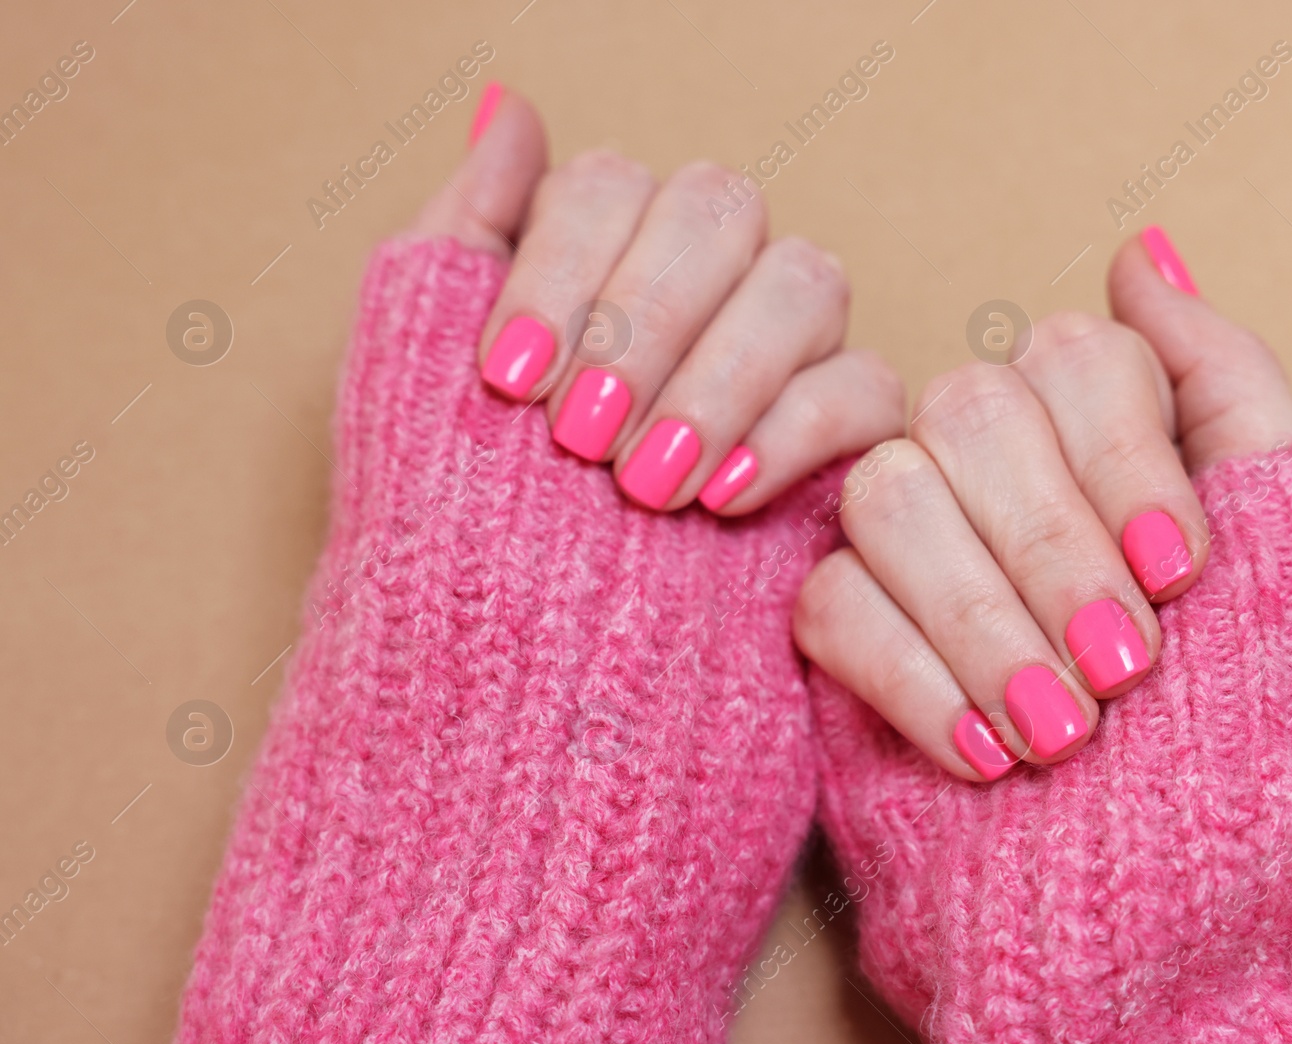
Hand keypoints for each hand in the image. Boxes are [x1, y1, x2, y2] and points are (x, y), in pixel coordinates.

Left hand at [409, 84, 902, 512]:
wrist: (523, 679)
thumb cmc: (464, 529)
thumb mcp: (420, 381)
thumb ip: (461, 239)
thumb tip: (510, 110)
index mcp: (603, 256)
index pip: (611, 186)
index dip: (562, 270)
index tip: (510, 382)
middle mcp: (701, 284)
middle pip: (718, 208)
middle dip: (643, 322)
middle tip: (581, 436)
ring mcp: (781, 354)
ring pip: (804, 281)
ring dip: (718, 377)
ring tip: (647, 481)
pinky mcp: (846, 438)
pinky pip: (865, 388)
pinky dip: (794, 432)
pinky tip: (721, 496)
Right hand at [795, 227, 1291, 780]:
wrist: (1162, 911)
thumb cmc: (1245, 736)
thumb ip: (1224, 384)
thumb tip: (1141, 254)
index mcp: (1099, 436)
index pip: (1074, 357)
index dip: (1122, 458)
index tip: (1182, 574)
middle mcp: (995, 471)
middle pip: (967, 410)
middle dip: (1054, 548)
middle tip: (1125, 666)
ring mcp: (911, 548)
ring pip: (889, 497)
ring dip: (987, 622)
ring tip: (1064, 732)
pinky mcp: (839, 634)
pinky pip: (831, 605)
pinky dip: (918, 680)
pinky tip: (989, 755)